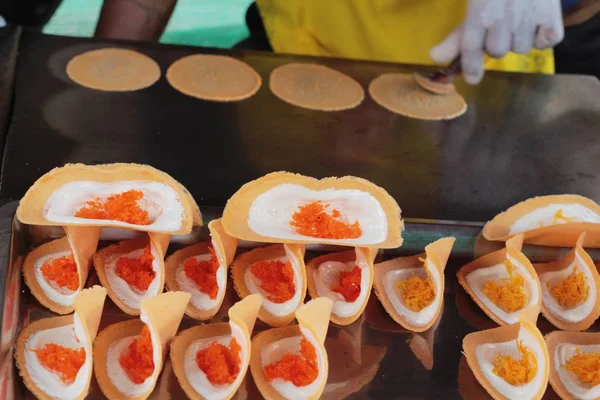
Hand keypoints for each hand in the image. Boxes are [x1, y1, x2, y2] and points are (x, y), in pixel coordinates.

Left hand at [430, 0, 564, 83]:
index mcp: (479, 12)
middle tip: (503, 21)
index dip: (470, 66)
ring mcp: (528, 18)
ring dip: (521, 37)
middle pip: (497, 52)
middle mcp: (502, 18)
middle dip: (498, 42)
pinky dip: (544, 35)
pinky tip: (539, 17)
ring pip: (521, 49)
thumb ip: (457, 35)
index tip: (473, 79)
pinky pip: (546, 42)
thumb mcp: (475, 3)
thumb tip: (434, 56)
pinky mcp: (553, 17)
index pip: (471, 47)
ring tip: (522, 14)